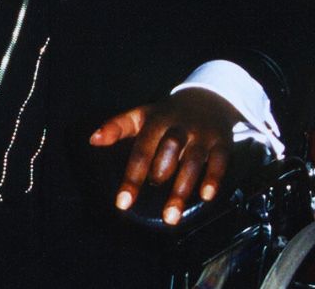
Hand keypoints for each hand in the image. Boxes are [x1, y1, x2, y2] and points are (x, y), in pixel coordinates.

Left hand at [89, 88, 242, 225]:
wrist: (206, 99)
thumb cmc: (166, 115)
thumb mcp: (141, 116)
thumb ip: (117, 127)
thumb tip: (92, 139)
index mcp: (157, 120)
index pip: (142, 148)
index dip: (132, 176)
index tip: (122, 202)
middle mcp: (180, 126)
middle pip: (169, 150)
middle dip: (159, 174)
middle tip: (150, 201)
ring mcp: (202, 134)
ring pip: (193, 160)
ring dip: (182, 189)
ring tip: (170, 216)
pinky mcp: (222, 142)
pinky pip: (220, 161)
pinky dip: (213, 178)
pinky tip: (205, 197)